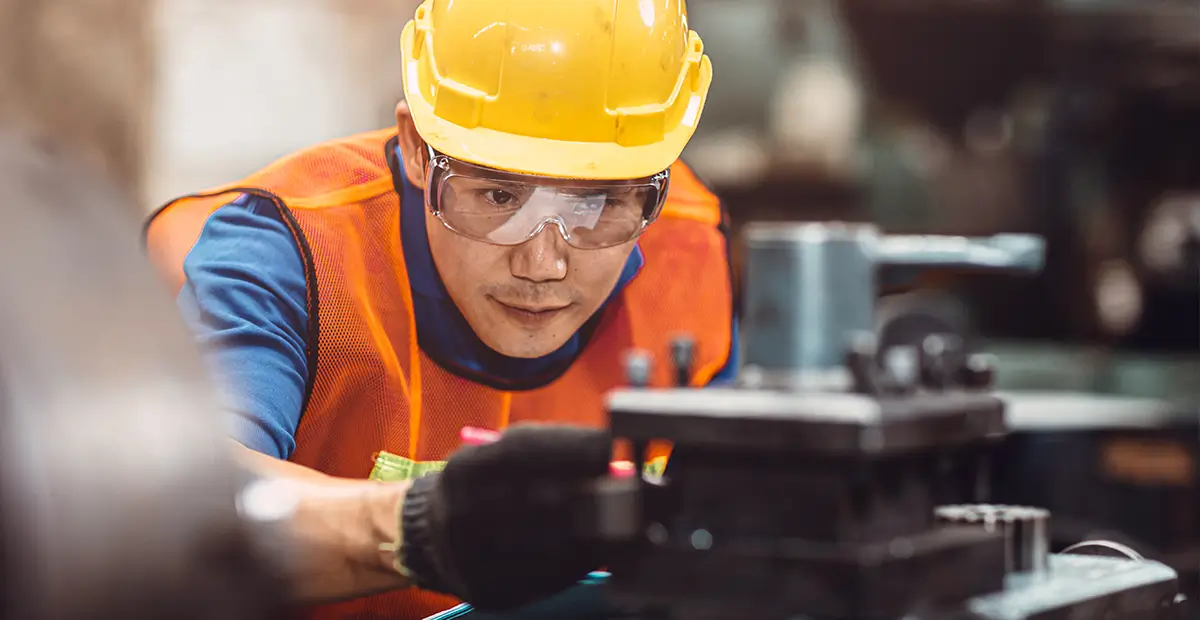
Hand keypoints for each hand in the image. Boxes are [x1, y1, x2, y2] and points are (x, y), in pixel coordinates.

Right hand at [399, 423, 611, 610]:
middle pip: (541, 498)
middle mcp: (462, 514)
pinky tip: (602, 549)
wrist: (434, 539)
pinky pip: (548, 577)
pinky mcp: (491, 590)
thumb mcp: (495, 458)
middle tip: (629, 487)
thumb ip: (543, 452)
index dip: (570, 446)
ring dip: (597, 530)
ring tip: (626, 520)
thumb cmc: (481, 488)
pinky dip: (582, 561)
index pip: (521, 451)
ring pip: (551, 542)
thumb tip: (606, 455)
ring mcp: (474, 557)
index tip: (608, 446)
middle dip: (593, 490)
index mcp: (463, 471)